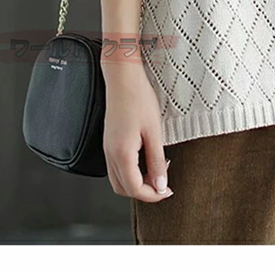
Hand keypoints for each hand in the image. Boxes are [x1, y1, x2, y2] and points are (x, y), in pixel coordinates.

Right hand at [102, 62, 172, 201]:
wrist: (123, 78)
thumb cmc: (138, 98)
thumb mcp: (154, 131)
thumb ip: (156, 161)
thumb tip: (160, 185)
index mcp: (121, 154)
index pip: (134, 189)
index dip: (152, 195)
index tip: (167, 191)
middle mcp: (110, 154)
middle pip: (123, 189)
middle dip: (143, 192)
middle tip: (163, 184)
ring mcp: (107, 148)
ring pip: (119, 179)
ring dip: (137, 182)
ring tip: (157, 171)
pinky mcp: (109, 141)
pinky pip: (116, 166)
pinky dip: (131, 171)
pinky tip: (146, 159)